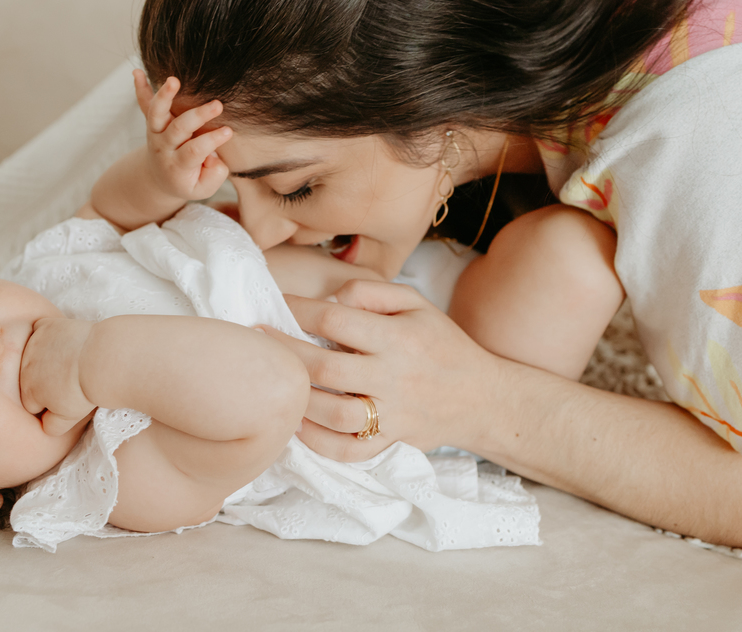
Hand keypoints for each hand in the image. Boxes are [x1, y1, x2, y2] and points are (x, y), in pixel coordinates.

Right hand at [19, 316, 96, 435]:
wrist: (102, 359)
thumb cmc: (87, 390)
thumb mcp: (69, 418)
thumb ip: (51, 427)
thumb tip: (44, 426)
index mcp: (29, 393)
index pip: (31, 403)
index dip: (49, 403)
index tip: (66, 398)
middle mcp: (25, 368)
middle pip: (29, 378)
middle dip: (45, 380)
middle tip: (70, 379)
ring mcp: (34, 345)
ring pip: (33, 354)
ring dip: (45, 357)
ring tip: (70, 361)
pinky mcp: (45, 326)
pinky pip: (39, 330)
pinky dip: (49, 335)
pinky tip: (65, 341)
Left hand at [134, 69, 230, 202]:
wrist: (160, 180)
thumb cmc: (188, 182)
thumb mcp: (202, 189)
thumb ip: (213, 174)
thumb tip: (213, 154)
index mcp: (177, 166)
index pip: (194, 152)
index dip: (211, 141)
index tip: (229, 131)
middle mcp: (163, 147)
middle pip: (177, 129)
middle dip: (197, 116)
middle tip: (218, 105)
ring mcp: (155, 132)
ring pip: (156, 114)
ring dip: (164, 96)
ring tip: (173, 80)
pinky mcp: (153, 122)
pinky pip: (144, 104)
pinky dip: (140, 88)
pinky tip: (137, 72)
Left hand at [261, 280, 496, 460]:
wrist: (482, 397)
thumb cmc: (441, 343)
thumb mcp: (417, 304)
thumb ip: (373, 292)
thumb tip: (332, 297)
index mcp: (400, 337)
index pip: (337, 320)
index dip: (299, 309)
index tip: (278, 304)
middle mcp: (395, 376)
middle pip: (326, 367)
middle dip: (286, 351)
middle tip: (259, 339)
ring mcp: (393, 414)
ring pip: (335, 414)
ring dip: (298, 398)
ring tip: (277, 381)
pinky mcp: (391, 442)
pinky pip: (349, 450)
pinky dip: (317, 441)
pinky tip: (297, 423)